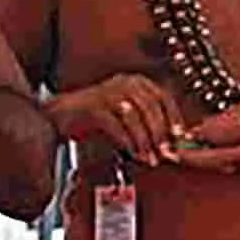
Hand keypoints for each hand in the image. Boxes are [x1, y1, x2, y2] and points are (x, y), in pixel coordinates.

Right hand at [52, 73, 188, 166]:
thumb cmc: (95, 118)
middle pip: (151, 106)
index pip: (163, 97)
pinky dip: (126, 141)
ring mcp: (107, 92)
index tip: (180, 138)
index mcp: (135, 81)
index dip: (174, 118)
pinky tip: (131, 154)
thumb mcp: (126, 116)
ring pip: (135, 116)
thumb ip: (147, 123)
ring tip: (148, 158)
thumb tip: (170, 142)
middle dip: (161, 133)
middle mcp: (124, 82)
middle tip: (165, 153)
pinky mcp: (93, 106)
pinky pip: (116, 125)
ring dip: (144, 140)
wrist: (59, 116)